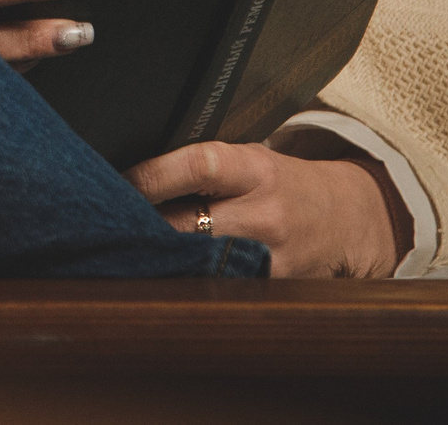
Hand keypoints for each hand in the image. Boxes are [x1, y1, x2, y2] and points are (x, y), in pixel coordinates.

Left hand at [125, 141, 402, 277]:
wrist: (344, 219)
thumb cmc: (281, 182)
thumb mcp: (250, 159)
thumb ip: (204, 165)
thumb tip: (132, 171)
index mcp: (255, 169)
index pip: (196, 166)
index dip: (151, 177)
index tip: (112, 182)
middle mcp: (263, 213)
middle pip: (188, 226)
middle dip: (142, 228)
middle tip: (102, 226)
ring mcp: (269, 257)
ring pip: (198, 265)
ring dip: (158, 262)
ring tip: (119, 257)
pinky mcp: (270, 289)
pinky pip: (217, 288)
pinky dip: (186, 284)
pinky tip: (160, 280)